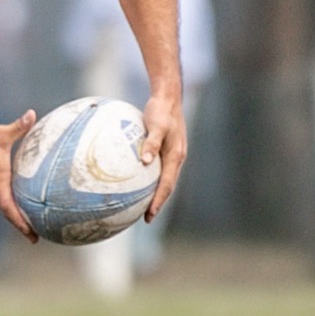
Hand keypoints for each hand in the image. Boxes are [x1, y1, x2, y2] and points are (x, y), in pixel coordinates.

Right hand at [0, 111, 37, 239]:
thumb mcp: (0, 133)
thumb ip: (19, 127)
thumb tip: (33, 114)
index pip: (11, 208)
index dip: (22, 224)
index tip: (32, 237)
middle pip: (7, 211)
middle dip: (21, 223)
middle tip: (34, 234)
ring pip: (0, 201)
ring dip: (12, 209)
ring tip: (26, 214)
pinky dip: (2, 196)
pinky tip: (9, 190)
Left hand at [139, 92, 187, 219]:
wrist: (168, 98)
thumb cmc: (161, 111)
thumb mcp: (157, 125)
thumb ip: (151, 143)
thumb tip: (144, 162)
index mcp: (176, 156)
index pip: (167, 184)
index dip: (159, 201)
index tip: (150, 215)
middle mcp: (176, 158)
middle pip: (167, 186)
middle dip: (158, 202)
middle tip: (146, 218)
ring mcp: (172, 154)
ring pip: (164, 178)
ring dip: (155, 192)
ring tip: (142, 205)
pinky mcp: (166, 149)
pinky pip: (158, 168)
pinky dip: (151, 178)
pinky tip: (138, 180)